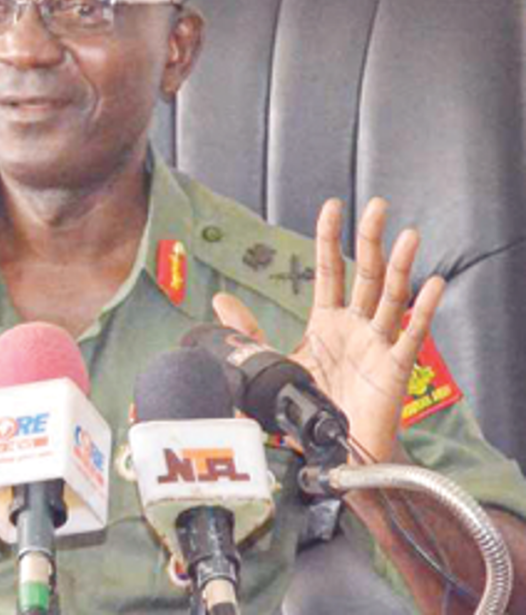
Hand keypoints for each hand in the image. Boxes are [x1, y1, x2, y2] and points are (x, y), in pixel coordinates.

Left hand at [214, 197, 444, 462]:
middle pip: (366, 273)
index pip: (330, 270)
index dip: (329, 238)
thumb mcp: (274, 363)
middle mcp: (356, 326)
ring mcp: (378, 344)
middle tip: (376, 205)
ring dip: (401, 265)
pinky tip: (434, 284)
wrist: (335, 450)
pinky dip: (424, 309)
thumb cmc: (312, 406)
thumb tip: (222, 302)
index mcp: (327, 321)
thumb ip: (250, 332)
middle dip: (371, 239)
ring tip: (407, 234)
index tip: (331, 207)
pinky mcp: (395, 368)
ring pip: (392, 296)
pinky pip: (411, 335)